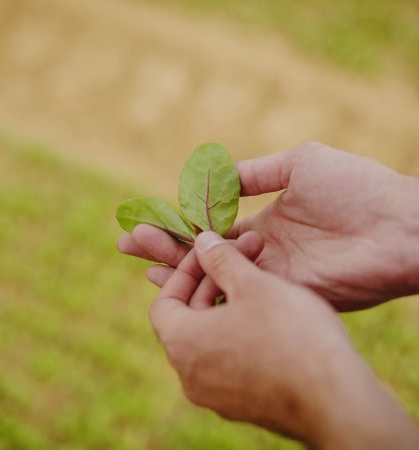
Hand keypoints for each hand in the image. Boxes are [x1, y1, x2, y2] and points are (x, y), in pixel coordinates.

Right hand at [119, 142, 418, 310]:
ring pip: (208, 275)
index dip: (177, 223)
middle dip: (162, 246)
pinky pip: (231, 293)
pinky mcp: (278, 296)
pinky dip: (198, 286)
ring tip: (136, 255)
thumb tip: (215, 174)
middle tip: (125, 240)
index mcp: (265, 221)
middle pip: (201, 253)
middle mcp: (260, 252)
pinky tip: (168, 281)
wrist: (400, 225)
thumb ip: (255, 172)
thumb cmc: (355, 187)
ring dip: (171, 264)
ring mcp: (267, 277)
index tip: (145, 217)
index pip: (209, 227)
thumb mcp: (298, 163)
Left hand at [151, 231, 418, 448]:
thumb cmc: (290, 335)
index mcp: (183, 344)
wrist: (339, 401)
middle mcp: (191, 375)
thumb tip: (201, 242)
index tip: (209, 253)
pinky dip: (241, 331)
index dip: (184, 271)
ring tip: (259, 280)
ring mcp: (216, 395)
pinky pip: (231, 359)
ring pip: (213, 336)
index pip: (164, 301)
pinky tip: (271, 314)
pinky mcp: (243, 404)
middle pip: (190, 317)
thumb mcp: (253, 284)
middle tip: (242, 256)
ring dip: (229, 303)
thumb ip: (221, 259)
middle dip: (214, 281)